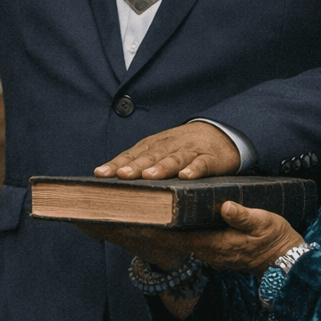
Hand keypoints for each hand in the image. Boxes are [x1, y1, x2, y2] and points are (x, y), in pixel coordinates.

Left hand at [79, 201, 304, 273]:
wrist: (282, 261)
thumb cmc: (273, 240)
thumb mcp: (265, 225)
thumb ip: (245, 217)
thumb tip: (226, 205)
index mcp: (207, 243)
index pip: (165, 233)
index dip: (138, 223)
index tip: (114, 214)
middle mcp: (195, 249)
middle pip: (148, 239)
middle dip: (118, 228)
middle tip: (86, 217)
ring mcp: (194, 249)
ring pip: (149, 240)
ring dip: (122, 230)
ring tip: (93, 218)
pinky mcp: (195, 245)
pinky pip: (158, 239)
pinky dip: (137, 231)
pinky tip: (122, 222)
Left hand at [93, 120, 240, 179]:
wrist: (219, 134)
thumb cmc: (181, 149)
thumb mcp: (160, 153)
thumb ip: (141, 165)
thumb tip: (113, 186)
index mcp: (153, 145)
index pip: (131, 154)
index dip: (116, 164)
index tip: (100, 174)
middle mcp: (169, 146)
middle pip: (150, 155)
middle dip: (136, 165)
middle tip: (122, 175)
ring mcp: (190, 151)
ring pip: (174, 158)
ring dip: (161, 167)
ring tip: (149, 177)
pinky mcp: (210, 158)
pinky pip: (201, 164)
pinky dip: (194, 169)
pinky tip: (186, 177)